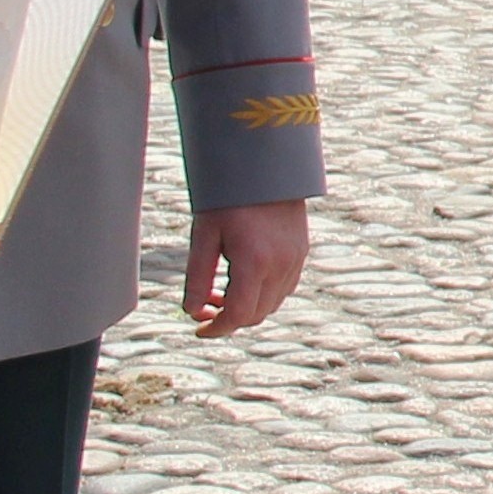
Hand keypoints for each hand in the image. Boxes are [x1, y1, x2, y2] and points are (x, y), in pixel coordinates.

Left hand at [186, 199, 308, 337]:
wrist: (265, 164)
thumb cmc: (229, 196)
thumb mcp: (204, 234)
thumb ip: (197, 277)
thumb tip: (191, 311)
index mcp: (254, 261)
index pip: (238, 315)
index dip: (217, 329)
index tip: (199, 329)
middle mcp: (280, 265)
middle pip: (256, 315)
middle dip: (229, 319)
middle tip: (205, 308)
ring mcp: (295, 260)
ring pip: (272, 305)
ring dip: (247, 308)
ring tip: (221, 292)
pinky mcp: (301, 252)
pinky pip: (284, 288)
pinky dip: (263, 295)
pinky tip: (244, 279)